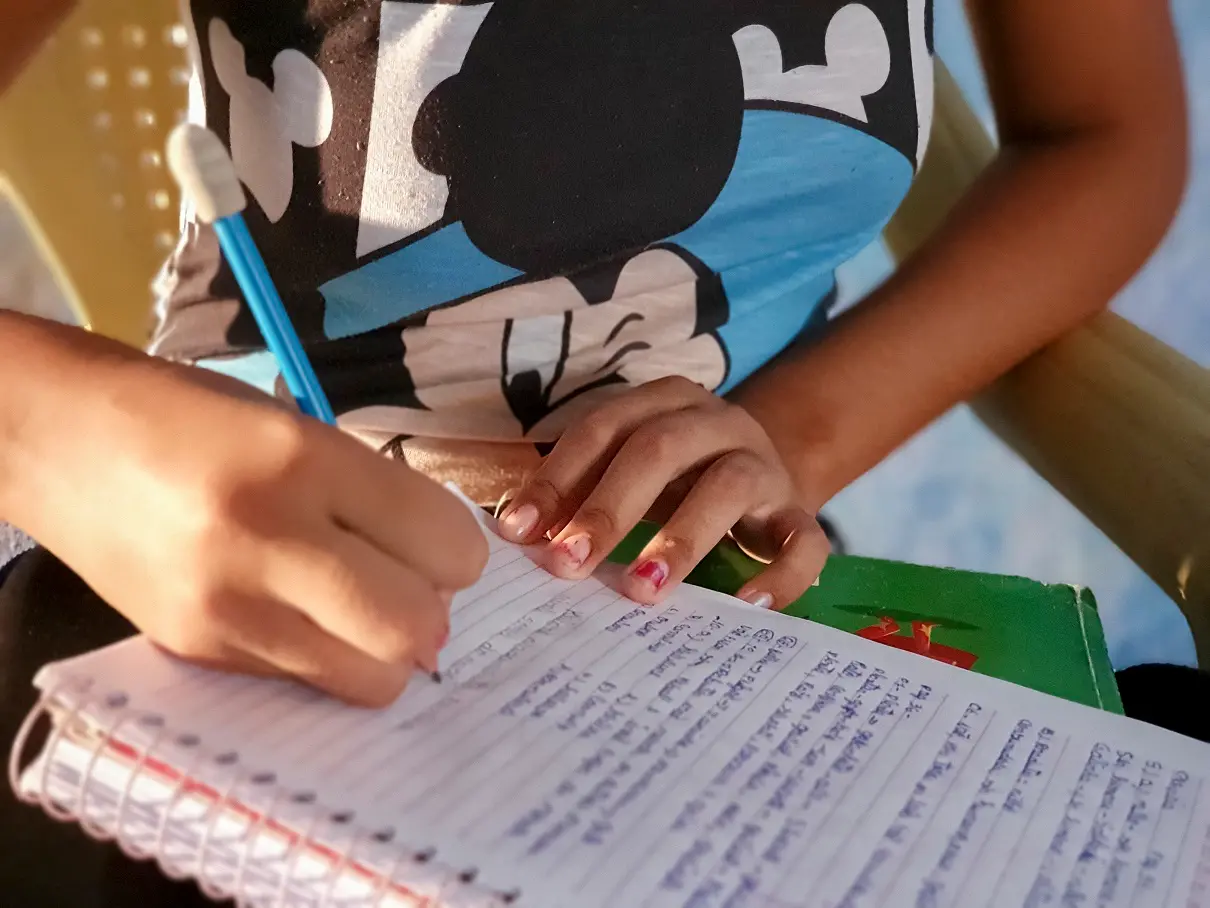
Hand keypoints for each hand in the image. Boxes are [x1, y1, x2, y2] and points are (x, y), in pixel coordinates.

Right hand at [7, 351, 487, 705]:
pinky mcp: (196, 652)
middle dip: (432, 613)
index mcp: (303, 461)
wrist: (57, 439)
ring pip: (368, 679)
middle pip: (414, 627)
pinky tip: (301, 616)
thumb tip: (444, 572)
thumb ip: (374, 495)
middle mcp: (267, 541)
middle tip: (411, 585)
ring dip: (385, 651)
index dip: (460, 551)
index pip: (442, 542)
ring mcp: (227, 609)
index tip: (440, 544)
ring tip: (357, 607)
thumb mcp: (296, 428)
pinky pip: (305, 683)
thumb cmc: (190, 418)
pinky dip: (327, 659)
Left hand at [495, 377, 829, 609]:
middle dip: (609, 507)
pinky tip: (745, 604)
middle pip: (660, 448)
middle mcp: (718, 423)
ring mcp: (764, 466)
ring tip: (641, 589)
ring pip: (729, 486)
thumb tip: (518, 535)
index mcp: (664, 403)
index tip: (520, 531)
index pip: (603, 428)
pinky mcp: (800, 514)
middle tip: (569, 563)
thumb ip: (580, 493)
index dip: (559, 476)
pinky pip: (804, 541)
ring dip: (681, 538)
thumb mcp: (628, 474)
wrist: (766, 480)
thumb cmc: (676, 482)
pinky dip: (780, 574)